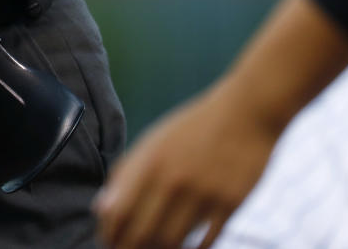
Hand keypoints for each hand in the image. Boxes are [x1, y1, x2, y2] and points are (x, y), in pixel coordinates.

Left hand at [93, 85, 281, 248]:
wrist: (246, 112)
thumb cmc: (195, 128)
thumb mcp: (155, 142)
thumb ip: (126, 173)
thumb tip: (101, 208)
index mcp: (149, 161)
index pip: (117, 212)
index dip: (109, 234)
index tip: (109, 242)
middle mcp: (173, 179)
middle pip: (141, 234)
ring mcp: (203, 193)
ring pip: (171, 242)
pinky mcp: (231, 204)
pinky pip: (206, 242)